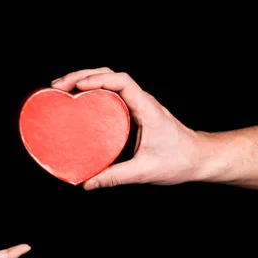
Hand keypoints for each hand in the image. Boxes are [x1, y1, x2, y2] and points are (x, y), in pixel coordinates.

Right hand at [51, 67, 203, 189]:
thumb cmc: (179, 161)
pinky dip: (92, 90)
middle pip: (109, 74)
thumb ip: (115, 177)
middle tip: (58, 87)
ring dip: (85, 79)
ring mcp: (137, 103)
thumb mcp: (144, 171)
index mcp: (147, 108)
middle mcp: (141, 100)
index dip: (97, 79)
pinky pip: (111, 92)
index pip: (122, 81)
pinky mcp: (134, 110)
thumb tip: (87, 183)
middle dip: (81, 76)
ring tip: (62, 89)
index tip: (77, 86)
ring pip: (109, 80)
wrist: (199, 158)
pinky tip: (78, 99)